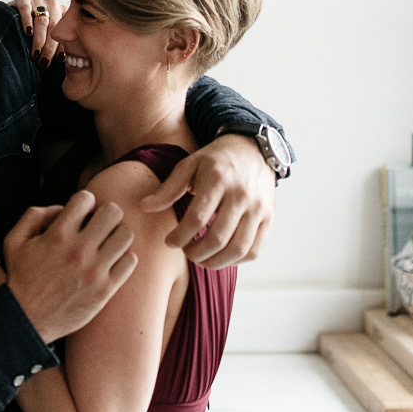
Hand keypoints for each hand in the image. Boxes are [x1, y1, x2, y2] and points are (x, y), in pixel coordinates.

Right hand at [1, 190, 136, 341]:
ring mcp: (94, 271)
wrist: (26, 320)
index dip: (84, 202)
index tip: (81, 214)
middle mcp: (78, 251)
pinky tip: (111, 261)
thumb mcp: (14, 240)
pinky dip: (123, 258)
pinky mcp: (105, 290)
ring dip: (117, 234)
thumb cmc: (21, 278)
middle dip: (106, 213)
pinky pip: (130, 261)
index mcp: (57, 235)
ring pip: (125, 235)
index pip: (86, 198)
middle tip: (99, 224)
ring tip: (107, 242)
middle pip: (112, 212)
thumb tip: (62, 208)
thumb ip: (34, 215)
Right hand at [10, 0, 64, 65]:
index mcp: (64, 13)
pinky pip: (26, 9)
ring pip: (42, 21)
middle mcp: (53, 5)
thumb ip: (58, 44)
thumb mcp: (49, 36)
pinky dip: (27, 21)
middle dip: (50, 47)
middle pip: (54, 27)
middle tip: (44, 62)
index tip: (60, 59)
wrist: (11, 17)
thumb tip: (64, 60)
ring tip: (36, 54)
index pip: (65, 31)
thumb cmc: (36, 33)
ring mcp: (39, 0)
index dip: (63, 45)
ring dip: (39, 39)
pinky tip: (28, 32)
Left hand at [135, 134, 274, 267]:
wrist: (252, 149)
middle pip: (218, 238)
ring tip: (201, 259)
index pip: (198, 218)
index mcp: (218, 179)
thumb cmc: (216, 160)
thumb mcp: (189, 165)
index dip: (180, 236)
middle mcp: (242, 195)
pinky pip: (254, 250)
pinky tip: (221, 257)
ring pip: (238, 249)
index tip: (169, 242)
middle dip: (197, 253)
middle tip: (186, 253)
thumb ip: (168, 188)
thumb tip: (144, 207)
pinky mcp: (269, 218)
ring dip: (216, 262)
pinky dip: (236, 261)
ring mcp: (258, 208)